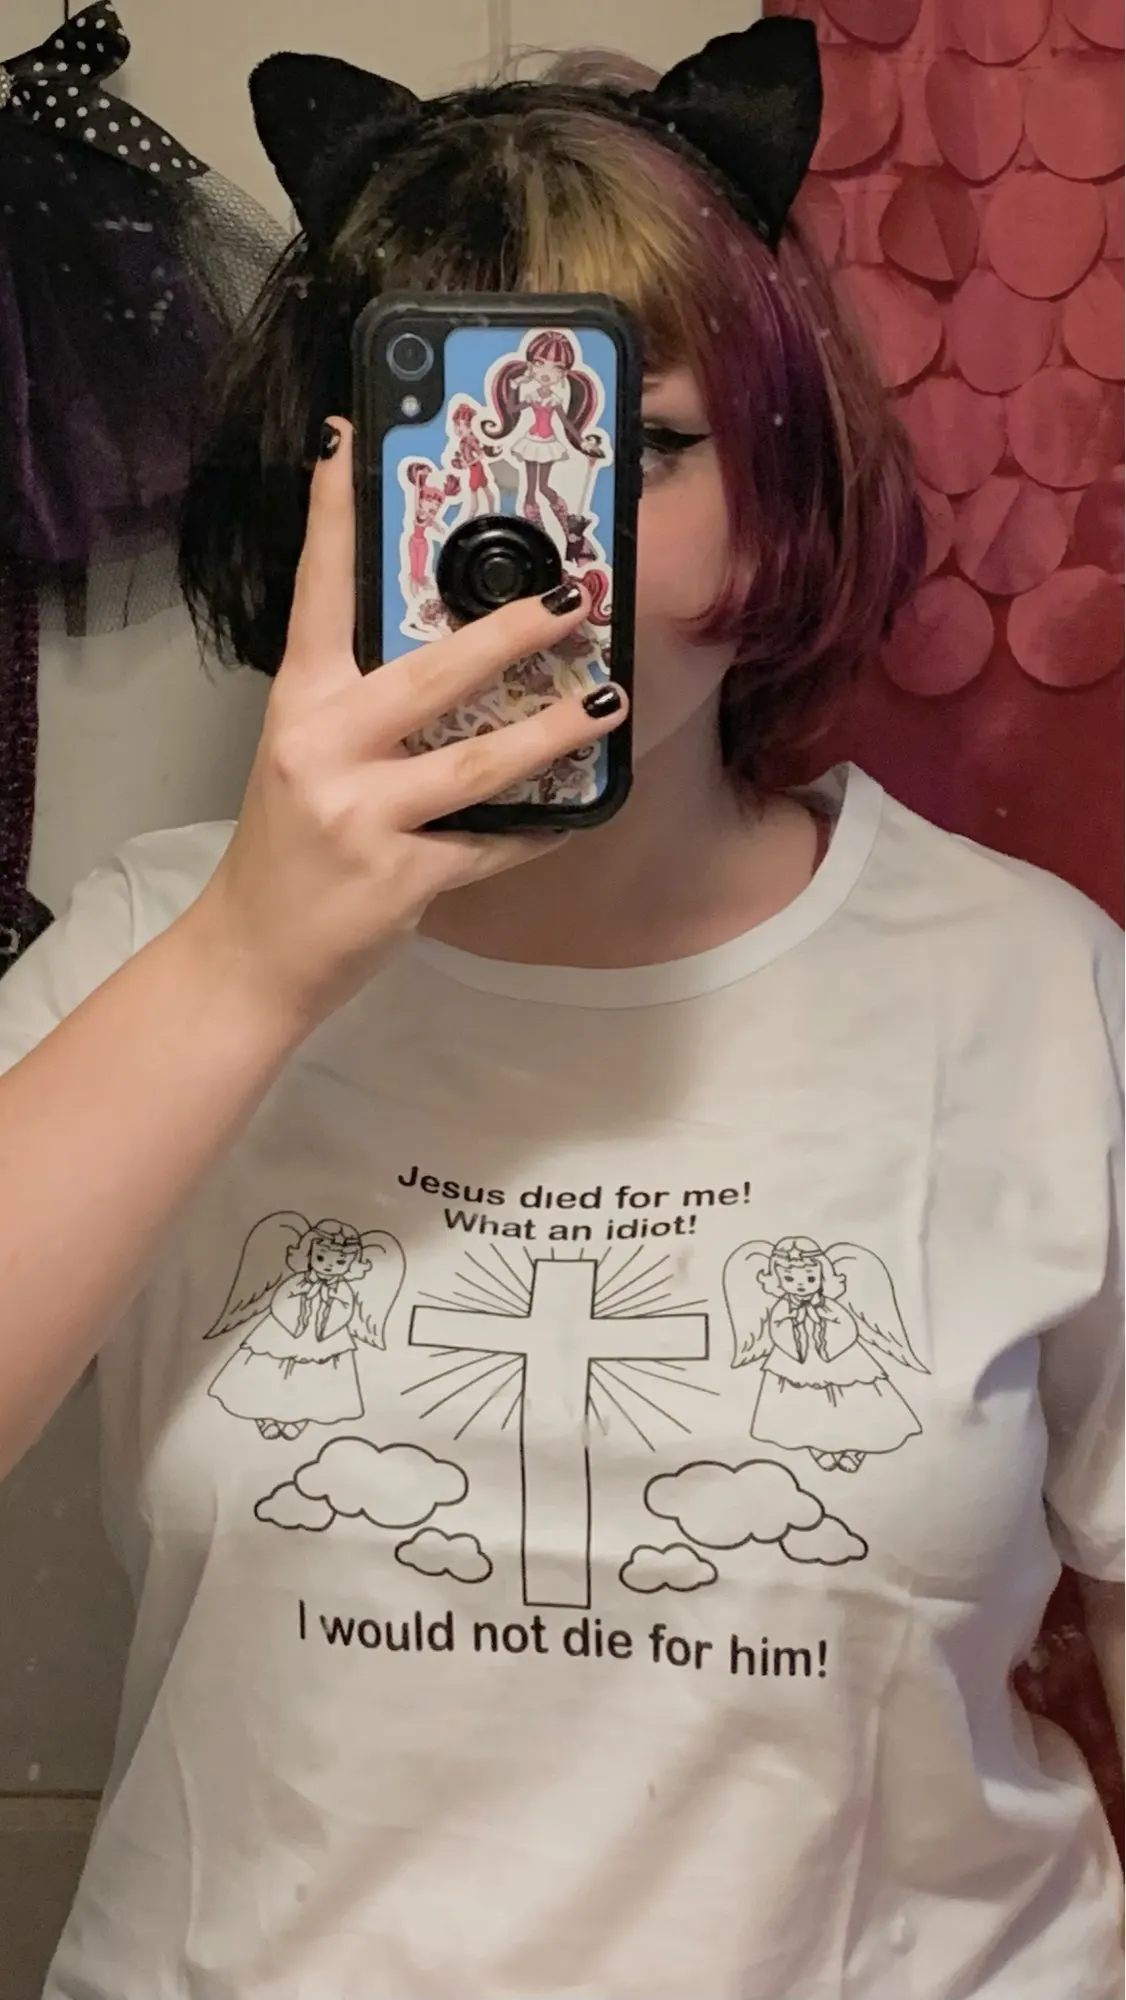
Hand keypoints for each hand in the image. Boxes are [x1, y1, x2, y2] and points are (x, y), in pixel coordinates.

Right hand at [189, 419, 626, 1030]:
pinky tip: (580, 814)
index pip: (317, 593)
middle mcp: (324, 748)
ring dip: (552, 732)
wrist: (253, 951)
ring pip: (478, 764)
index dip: (330, 514)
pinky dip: (540, 832)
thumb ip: (363, 708)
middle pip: (432, 675)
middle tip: (572, 598)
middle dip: (511, 632)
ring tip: (608, 703)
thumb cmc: (288, 845)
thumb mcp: (307, 757)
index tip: (346, 438)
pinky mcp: (399, 877)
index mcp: (299, 704)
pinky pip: (491, 846)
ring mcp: (361, 815)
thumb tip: (460, 654)